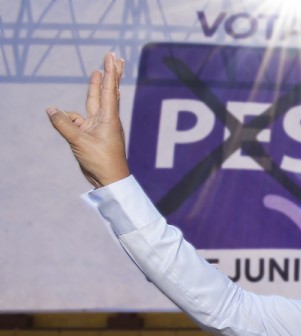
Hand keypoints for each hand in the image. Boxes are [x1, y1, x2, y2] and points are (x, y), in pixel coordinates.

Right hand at [46, 52, 129, 187]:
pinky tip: (57, 115)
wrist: (109, 180)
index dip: (110, 72)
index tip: (112, 57)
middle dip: (110, 74)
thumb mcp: (79, 142)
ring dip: (94, 88)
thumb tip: (51, 109)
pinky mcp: (92, 134)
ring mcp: (99, 126)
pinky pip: (78, 120)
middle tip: (115, 58)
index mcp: (108, 118)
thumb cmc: (101, 161)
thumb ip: (64, 124)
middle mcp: (105, 119)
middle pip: (107, 91)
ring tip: (97, 72)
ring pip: (94, 102)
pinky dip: (70, 118)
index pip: (109, 90)